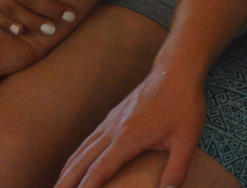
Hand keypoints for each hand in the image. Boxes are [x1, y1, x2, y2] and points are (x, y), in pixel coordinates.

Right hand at [56, 64, 207, 187]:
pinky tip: (76, 160)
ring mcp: (111, 121)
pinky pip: (89, 138)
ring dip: (68, 168)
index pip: (99, 170)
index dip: (85, 187)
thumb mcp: (187, 139)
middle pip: (82, 161)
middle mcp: (113, 130)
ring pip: (83, 148)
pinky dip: (78, 153)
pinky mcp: (114, 115)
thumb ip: (177, 170)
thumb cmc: (184, 103)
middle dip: (67, 181)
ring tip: (59, 184)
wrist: (176, 69)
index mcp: (127, 138)